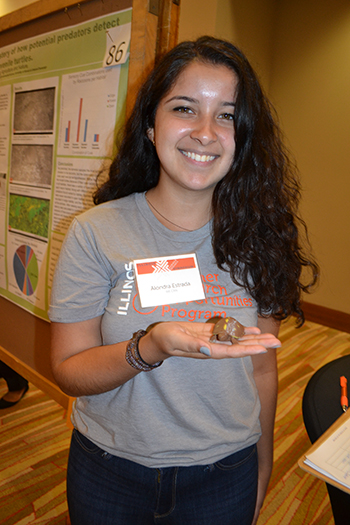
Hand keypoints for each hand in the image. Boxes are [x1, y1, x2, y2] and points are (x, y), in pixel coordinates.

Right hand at [140, 321, 280, 362]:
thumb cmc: (165, 339)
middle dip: (258, 344)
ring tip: (271, 337)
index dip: (247, 349)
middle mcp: (213, 347)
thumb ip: (192, 345)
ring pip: (237, 340)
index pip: (231, 352)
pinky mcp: (209, 333)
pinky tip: (253, 330)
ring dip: (254, 338)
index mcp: (207, 350)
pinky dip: (241, 331)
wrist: (158, 339)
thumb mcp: (176, 340)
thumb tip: (208, 348)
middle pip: (240, 347)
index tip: (263, 349)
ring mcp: (212, 340)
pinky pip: (229, 332)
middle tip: (278, 342)